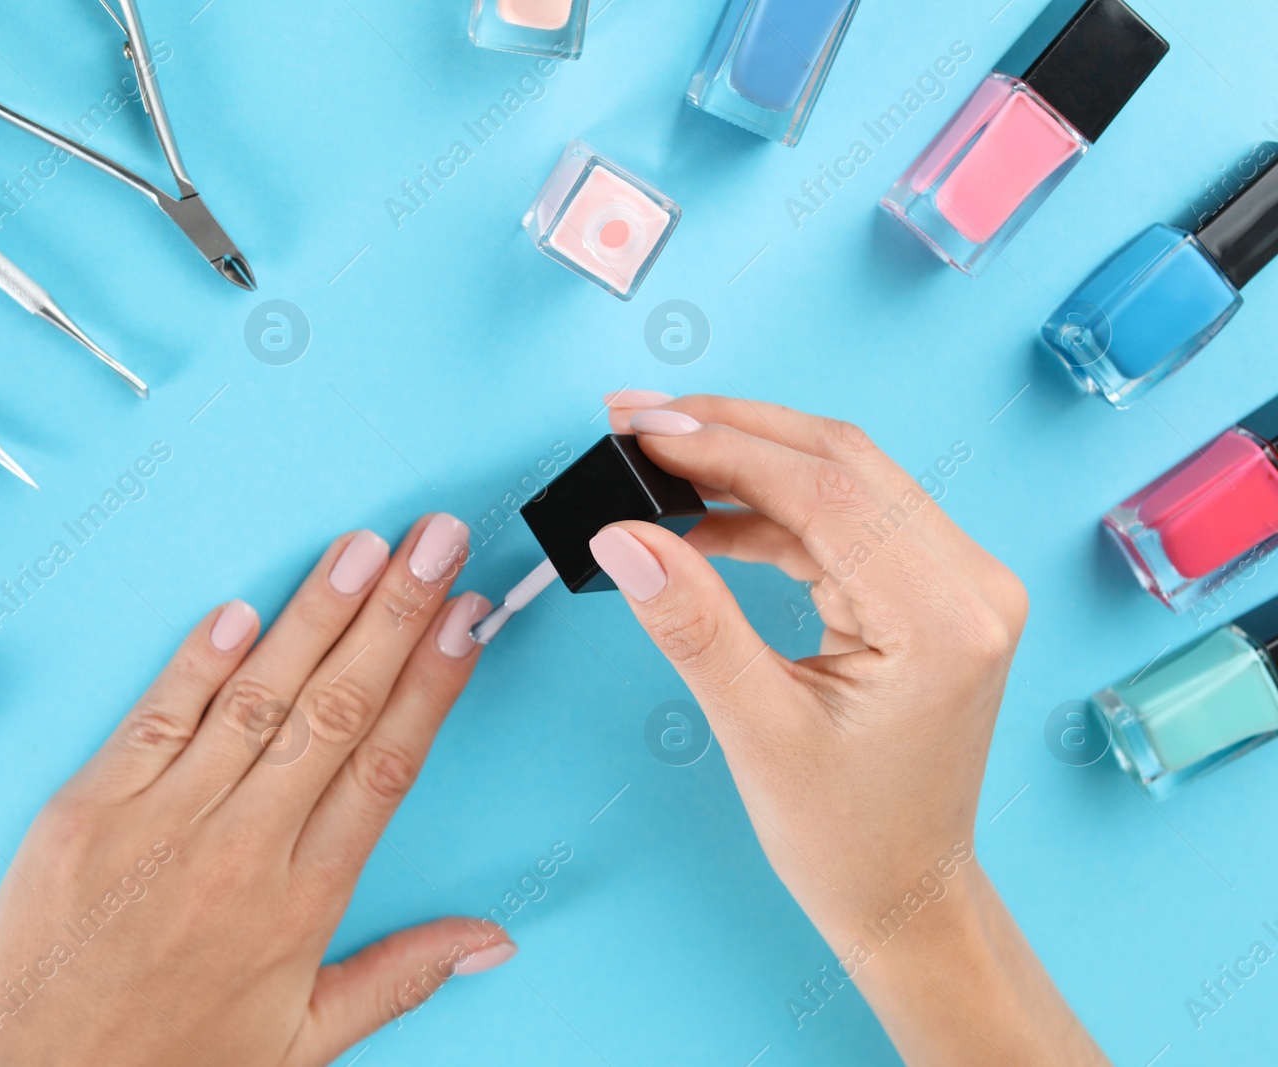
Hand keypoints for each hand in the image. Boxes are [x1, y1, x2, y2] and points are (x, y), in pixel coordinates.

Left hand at [0, 515, 510, 1066]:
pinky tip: (243, 610)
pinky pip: (155, 719)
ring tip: (363, 549)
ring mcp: (159, 822)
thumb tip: (493, 939)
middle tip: (436, 544)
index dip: (432, 682)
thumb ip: (402, 976)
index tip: (468, 619)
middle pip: (335, 709)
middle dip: (394, 614)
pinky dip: (197, 661)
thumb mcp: (304, 1044)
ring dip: (314, 615)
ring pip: (255, 697)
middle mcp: (240, 849)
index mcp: (301, 902)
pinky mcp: (85, 810)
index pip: (387, 764)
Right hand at [599, 393, 1104, 1065]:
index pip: (826, 491)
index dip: (724, 448)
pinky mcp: (930, 588)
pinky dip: (768, 510)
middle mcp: (970, 584)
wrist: (906, 893)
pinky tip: (700, 521)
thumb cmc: (849, 839)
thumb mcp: (758, 733)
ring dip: (746, 461)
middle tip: (635, 421)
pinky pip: (843, 519)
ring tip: (654, 462)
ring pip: (842, 478)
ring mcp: (957, 581)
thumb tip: (624, 536)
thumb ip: (693, 623)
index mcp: (945, 620)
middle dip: (731, 431)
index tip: (640, 429)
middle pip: (841, 460)